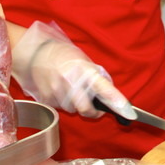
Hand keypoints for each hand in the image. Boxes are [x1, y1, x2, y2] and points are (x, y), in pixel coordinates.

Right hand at [11, 21, 135, 118]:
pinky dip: (62, 102)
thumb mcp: (84, 60)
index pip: (103, 87)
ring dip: (75, 104)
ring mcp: (57, 90)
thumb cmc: (64, 55)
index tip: (128, 111)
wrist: (37, 53)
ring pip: (72, 110)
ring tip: (70, 89)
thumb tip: (108, 94)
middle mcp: (70, 81)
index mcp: (84, 70)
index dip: (115, 100)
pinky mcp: (46, 97)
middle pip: (86, 109)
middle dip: (91, 111)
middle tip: (94, 108)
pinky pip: (59, 108)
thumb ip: (96, 76)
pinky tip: (59, 89)